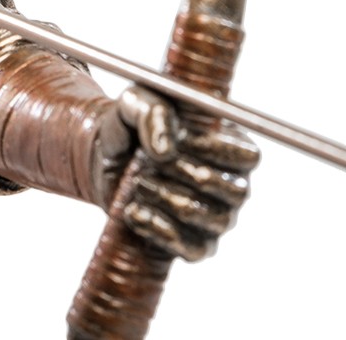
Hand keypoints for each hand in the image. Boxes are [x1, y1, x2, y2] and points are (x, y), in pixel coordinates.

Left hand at [93, 86, 259, 261]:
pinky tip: (134, 209)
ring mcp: (216, 218)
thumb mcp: (135, 101)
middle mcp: (230, 184)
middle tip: (151, 162)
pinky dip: (158, 229)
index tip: (180, 139)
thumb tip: (165, 150)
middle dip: (187, 173)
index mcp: (228, 144)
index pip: (248, 156)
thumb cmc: (130, 126)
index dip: (216, 149)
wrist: (102, 159)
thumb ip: (152, 111)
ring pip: (213, 219)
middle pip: (236, 191)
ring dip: (168, 198)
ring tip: (139, 181)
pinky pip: (192, 249)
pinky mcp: (194, 245)